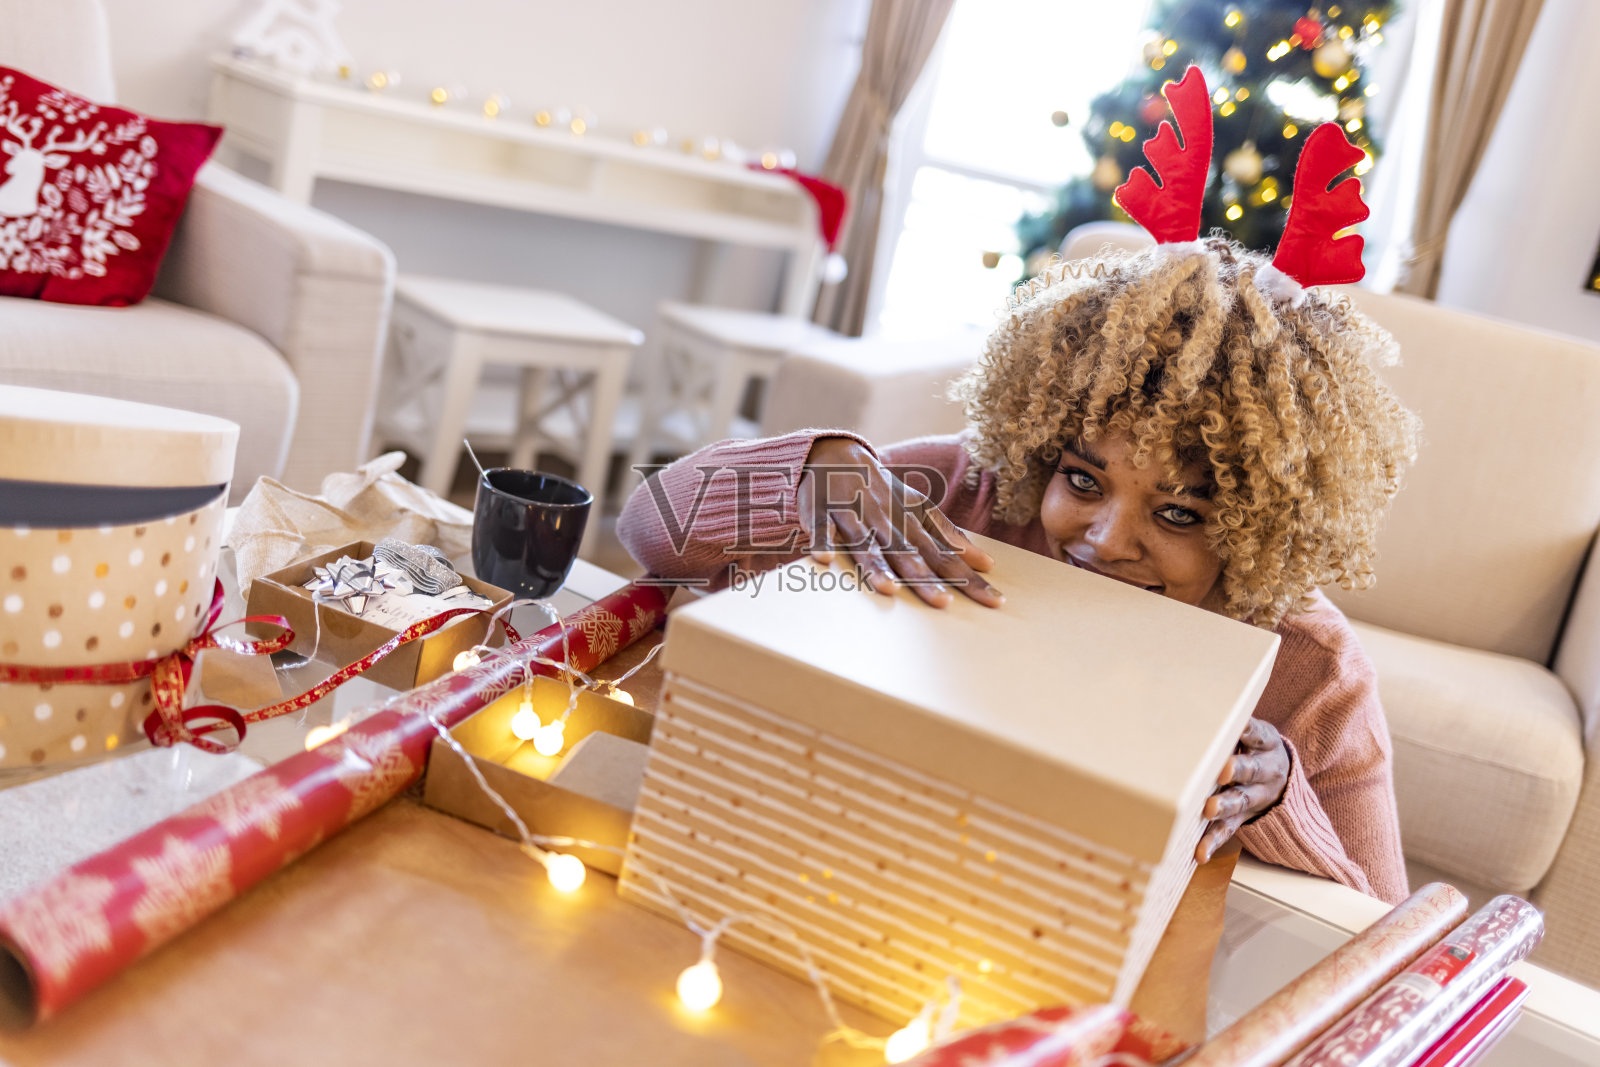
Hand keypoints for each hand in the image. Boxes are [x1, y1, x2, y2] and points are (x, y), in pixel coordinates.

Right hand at [795, 437, 1003, 608]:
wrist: (838, 456)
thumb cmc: (883, 493)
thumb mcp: (920, 509)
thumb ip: (950, 536)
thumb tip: (987, 563)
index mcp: (912, 523)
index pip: (945, 555)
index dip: (968, 578)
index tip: (994, 600)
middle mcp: (886, 521)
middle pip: (908, 554)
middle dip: (925, 579)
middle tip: (944, 604)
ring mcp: (854, 516)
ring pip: (866, 544)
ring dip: (876, 566)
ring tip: (888, 588)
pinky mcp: (822, 512)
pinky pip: (821, 529)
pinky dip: (822, 541)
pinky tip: (825, 558)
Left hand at [1196, 718, 1289, 862]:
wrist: (1282, 774)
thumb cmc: (1253, 745)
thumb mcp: (1253, 729)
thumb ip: (1232, 722)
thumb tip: (1192, 702)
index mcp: (1266, 743)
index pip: (1257, 735)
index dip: (1246, 733)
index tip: (1237, 729)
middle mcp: (1264, 770)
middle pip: (1250, 770)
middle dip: (1236, 770)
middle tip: (1220, 771)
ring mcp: (1254, 796)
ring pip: (1240, 801)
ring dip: (1224, 805)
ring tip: (1209, 810)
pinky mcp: (1243, 816)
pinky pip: (1229, 830)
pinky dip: (1213, 842)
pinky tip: (1200, 853)